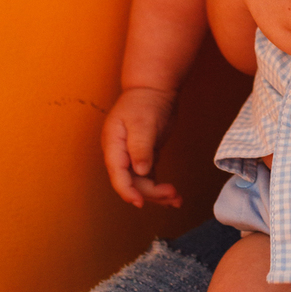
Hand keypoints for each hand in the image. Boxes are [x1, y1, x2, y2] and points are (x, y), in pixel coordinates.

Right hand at [102, 87, 182, 207]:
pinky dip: (159, 187)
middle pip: (131, 182)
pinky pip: (149, 177)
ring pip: (141, 183)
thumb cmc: (145, 102)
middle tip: (172, 194)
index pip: (117, 174)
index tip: (140, 202)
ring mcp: (131, 156)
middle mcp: (119, 154)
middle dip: (150, 192)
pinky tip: (172, 195)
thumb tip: (140, 171)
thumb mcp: (143, 123)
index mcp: (113, 145)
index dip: (127, 191)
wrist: (153, 89)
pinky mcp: (144, 156)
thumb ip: (140, 147)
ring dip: (157, 194)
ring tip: (177, 200)